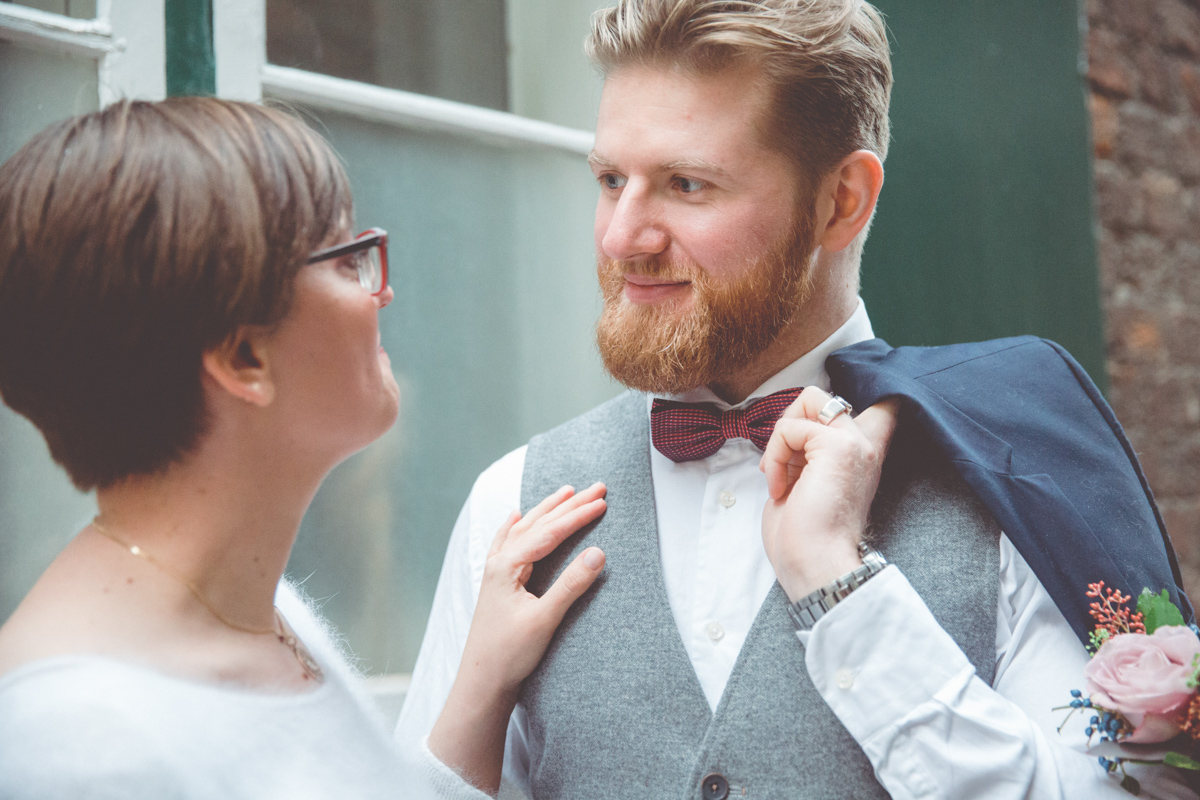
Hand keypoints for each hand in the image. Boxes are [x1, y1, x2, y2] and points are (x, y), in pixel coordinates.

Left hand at [430, 482, 606, 793]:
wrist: (481, 683)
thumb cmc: (509, 654)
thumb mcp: (545, 620)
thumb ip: (571, 585)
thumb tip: (599, 552)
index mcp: (508, 566)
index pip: (549, 532)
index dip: (578, 515)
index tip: (603, 501)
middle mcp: (499, 563)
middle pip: (537, 524)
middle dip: (568, 504)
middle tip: (597, 487)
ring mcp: (495, 572)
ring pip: (524, 529)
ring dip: (547, 509)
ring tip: (566, 491)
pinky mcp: (497, 584)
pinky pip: (506, 543)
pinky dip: (515, 526)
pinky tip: (514, 517)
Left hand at [759, 388, 897, 602]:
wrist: (815, 565)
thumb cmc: (805, 537)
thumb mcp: (809, 482)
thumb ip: (810, 452)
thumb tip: (793, 428)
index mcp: (863, 455)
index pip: (881, 406)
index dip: (836, 406)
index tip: (817, 429)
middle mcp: (865, 445)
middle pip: (820, 396)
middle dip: (788, 421)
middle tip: (783, 462)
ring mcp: (854, 443)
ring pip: (808, 399)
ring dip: (780, 438)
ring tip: (780, 476)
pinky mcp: (836, 446)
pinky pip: (790, 427)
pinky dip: (774, 454)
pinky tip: (780, 486)